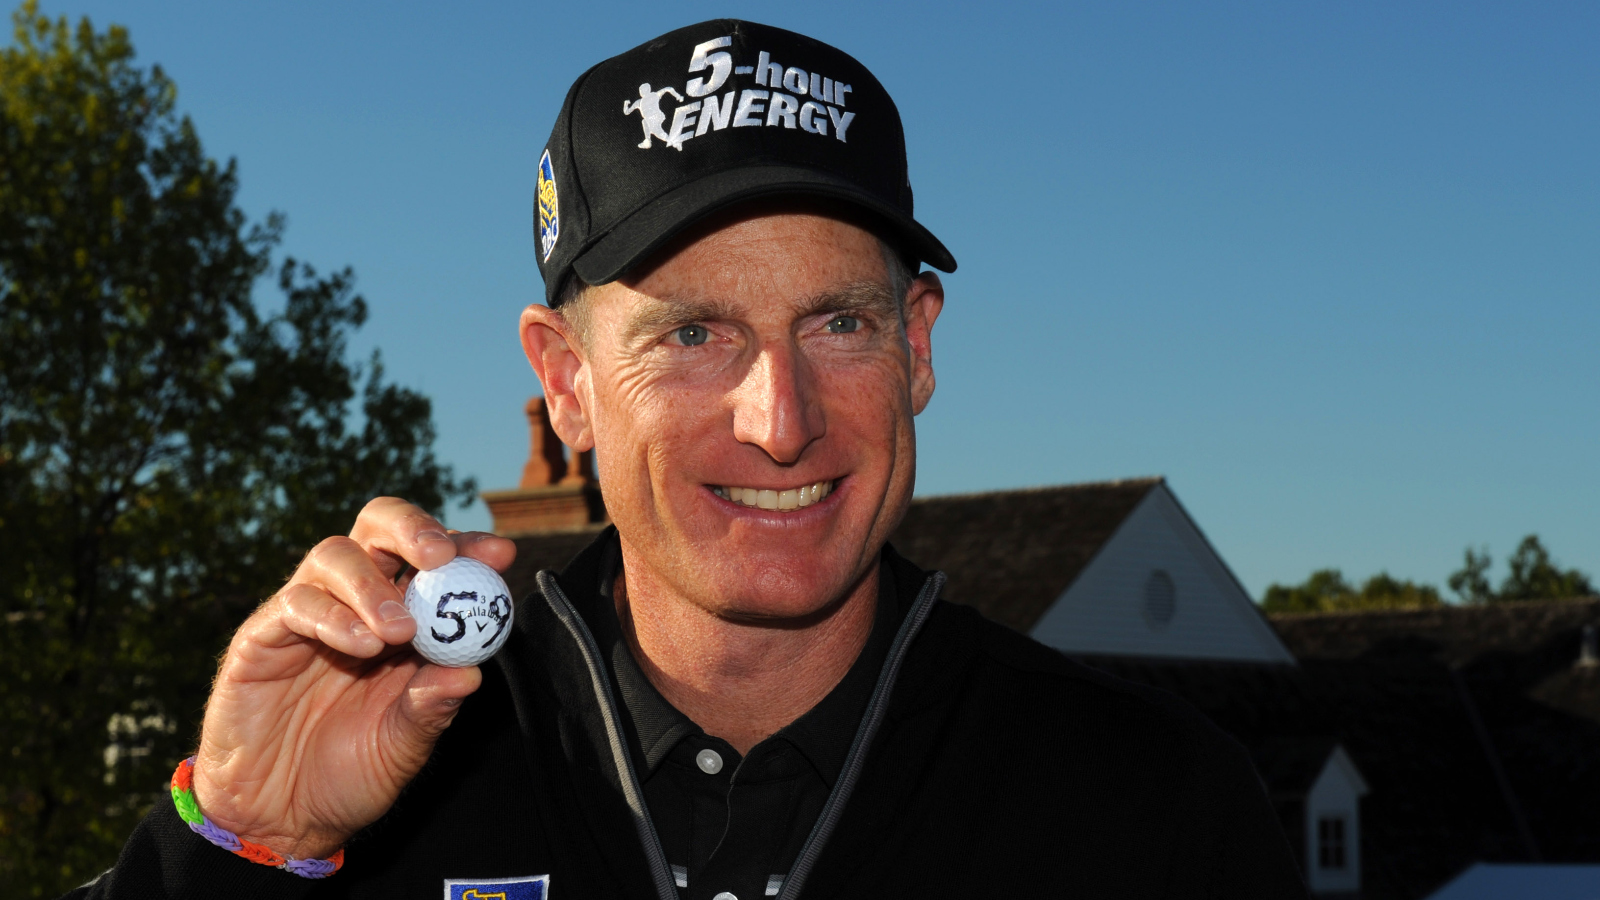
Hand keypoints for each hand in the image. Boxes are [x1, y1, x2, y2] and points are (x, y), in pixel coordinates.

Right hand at [189, 497, 515, 858]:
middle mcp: (356, 601)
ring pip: (335, 554)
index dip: (467, 547)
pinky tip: (360, 645)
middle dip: (414, 529)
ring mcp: (308, 613)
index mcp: (403, 617)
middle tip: (440, 556)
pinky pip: (295, 602)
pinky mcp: (263, 635)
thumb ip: (433, 706)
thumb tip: (471, 673)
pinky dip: (332, 615)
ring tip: (398, 632)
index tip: (501, 553)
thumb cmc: (351, 774)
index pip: (434, 560)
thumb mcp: (405, 745)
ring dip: (373, 586)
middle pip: (379, 526)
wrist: (281, 816)